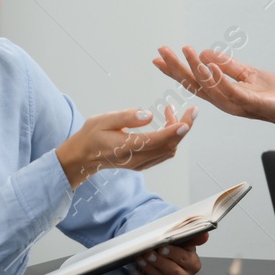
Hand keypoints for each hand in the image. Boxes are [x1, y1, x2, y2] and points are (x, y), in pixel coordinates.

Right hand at [55, 105, 194, 189]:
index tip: (188, 119)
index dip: (174, 130)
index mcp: (125, 147)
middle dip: (183, 128)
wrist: (83, 156)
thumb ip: (127, 118)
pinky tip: (167, 123)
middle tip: (191, 110)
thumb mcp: (104, 120)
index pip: (156, 140)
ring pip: (168, 151)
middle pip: (168, 146)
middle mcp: (136, 159)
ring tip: (172, 111)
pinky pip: (164, 153)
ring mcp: (141, 164)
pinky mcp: (143, 164)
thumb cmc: (92, 134)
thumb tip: (149, 115)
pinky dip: (170, 139)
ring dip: (177, 132)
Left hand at [136, 233, 207, 274]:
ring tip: (140, 258)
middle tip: (148, 253)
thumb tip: (204, 235)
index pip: (184, 259)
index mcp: (193, 264)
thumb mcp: (187, 241)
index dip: (173, 253)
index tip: (162, 248)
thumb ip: (194, 237)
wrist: (168, 256)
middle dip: (159, 262)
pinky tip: (136, 272)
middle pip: (172, 271)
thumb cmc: (178, 249)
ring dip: (149, 268)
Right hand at [152, 46, 274, 150]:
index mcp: (222, 93)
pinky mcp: (250, 102)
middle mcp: (224, 100)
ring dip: (195, 68)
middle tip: (161, 53)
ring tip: (185, 52)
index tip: (160, 57)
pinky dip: (218, 77)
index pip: (194, 81)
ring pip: (209, 86)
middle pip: (194, 85)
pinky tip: (208, 65)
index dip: (176, 70)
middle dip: (177, 69)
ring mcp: (236, 102)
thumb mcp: (248, 74)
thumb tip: (205, 53)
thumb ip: (228, 66)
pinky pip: (230, 89)